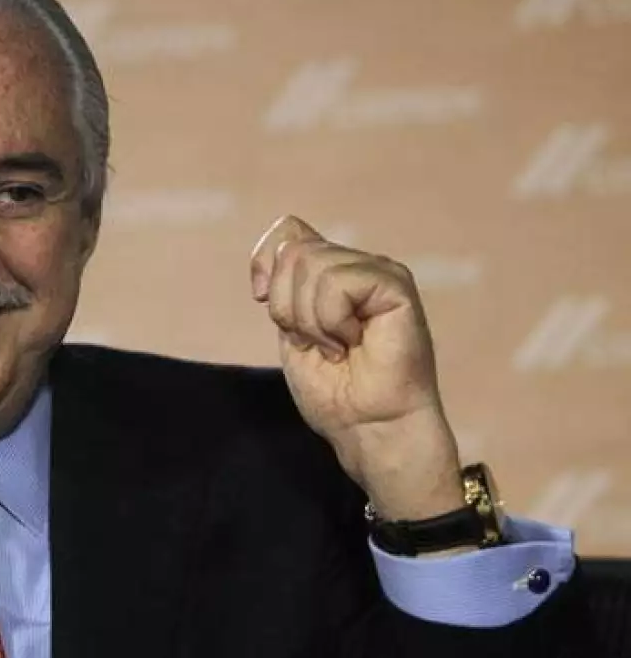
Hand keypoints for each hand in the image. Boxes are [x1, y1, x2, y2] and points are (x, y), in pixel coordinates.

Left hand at [249, 215, 464, 520]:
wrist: (368, 427)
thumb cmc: (334, 391)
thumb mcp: (293, 329)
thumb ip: (286, 286)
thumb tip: (278, 249)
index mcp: (331, 272)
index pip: (288, 231)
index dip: (264, 260)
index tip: (261, 300)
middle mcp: (356, 265)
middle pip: (292, 252)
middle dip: (286, 307)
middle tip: (315, 343)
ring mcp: (378, 272)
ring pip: (309, 266)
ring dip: (309, 321)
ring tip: (336, 348)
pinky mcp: (395, 285)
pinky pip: (338, 283)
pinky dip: (331, 321)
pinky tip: (353, 343)